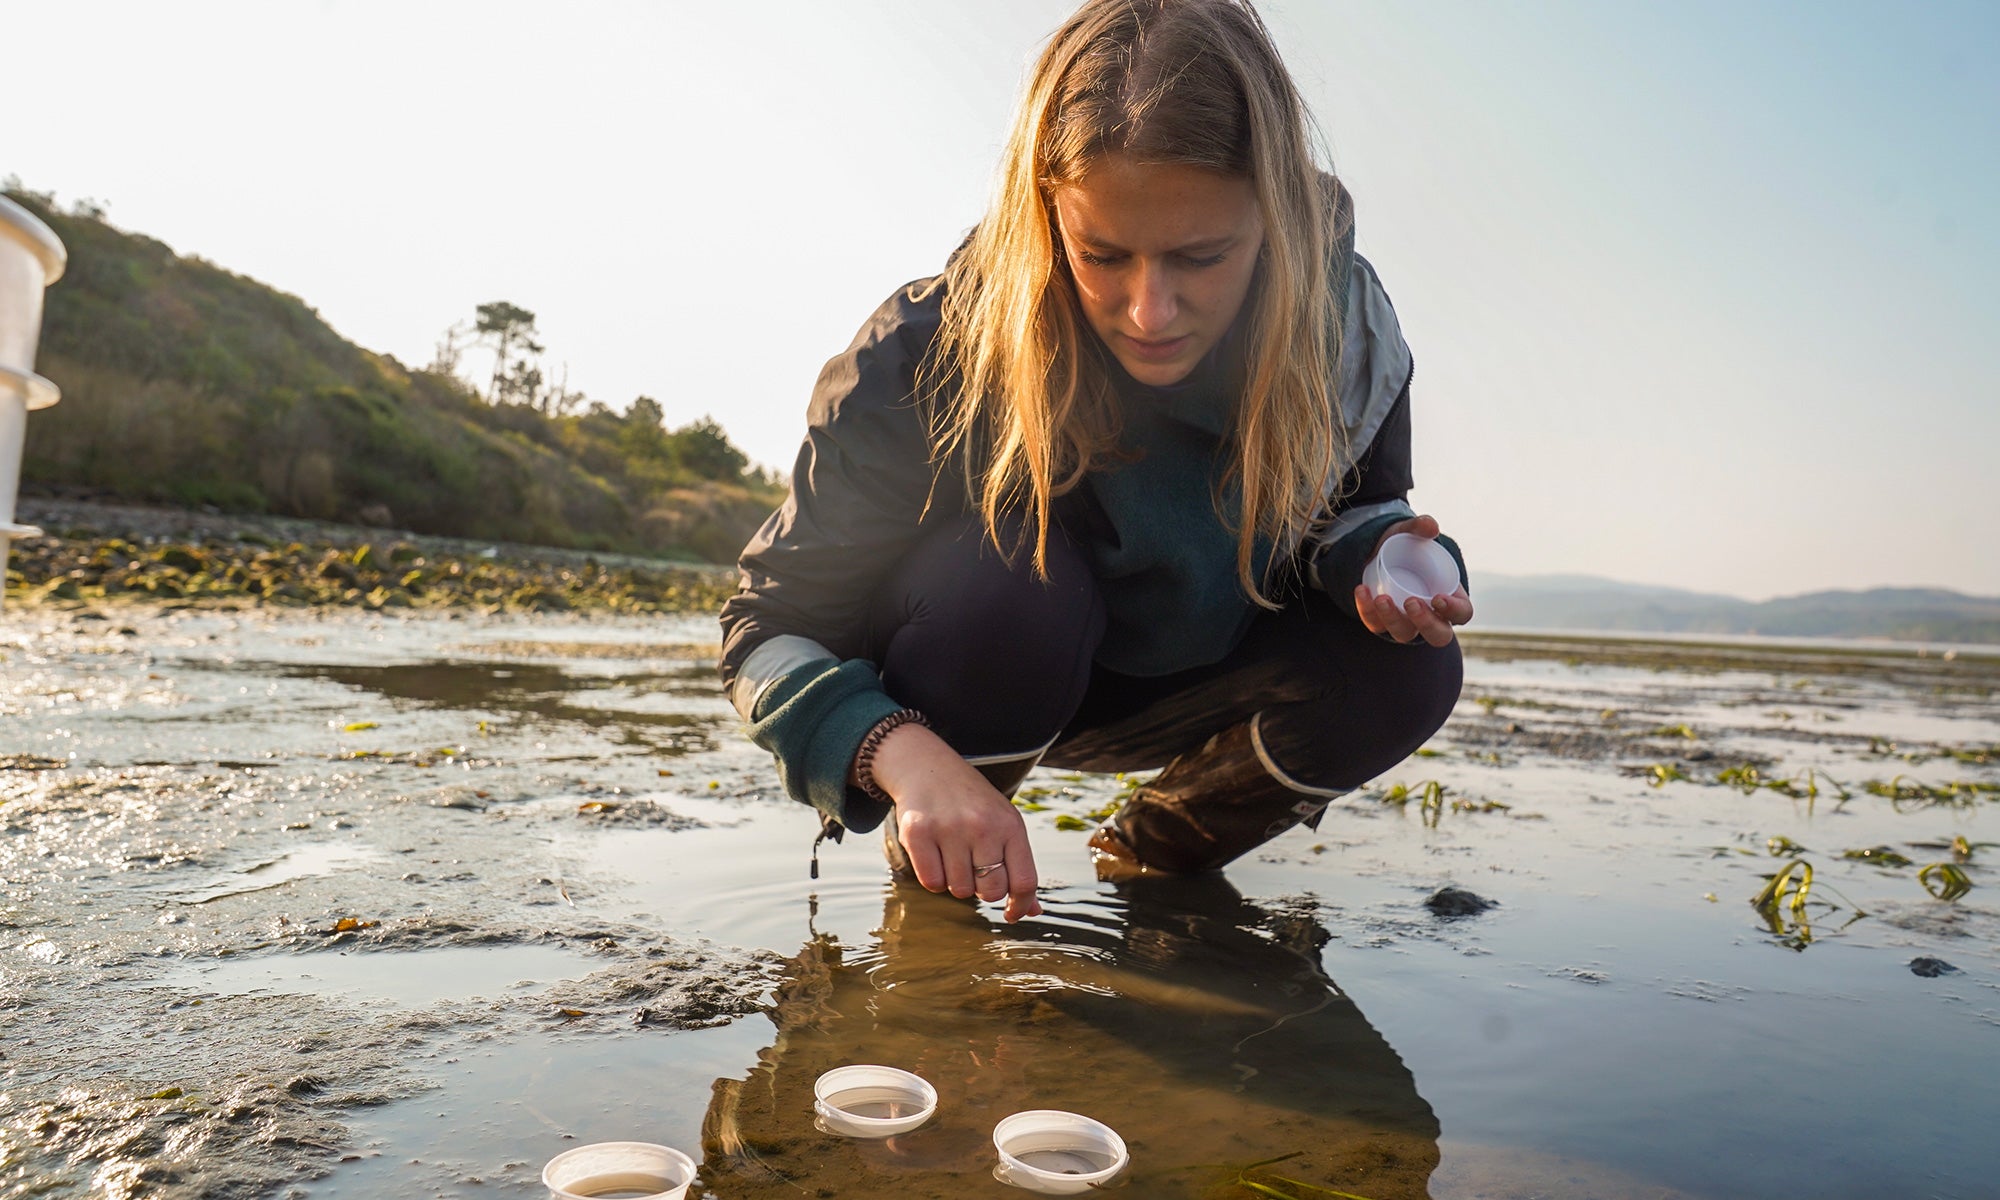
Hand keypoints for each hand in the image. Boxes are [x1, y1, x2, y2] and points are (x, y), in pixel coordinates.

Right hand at [865, 723, 1042, 921]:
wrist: (927, 767)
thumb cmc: (972, 804)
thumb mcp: (1003, 824)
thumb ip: (1018, 865)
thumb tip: (1033, 910)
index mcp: (1010, 824)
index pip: (1025, 881)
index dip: (1020, 905)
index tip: (1011, 914)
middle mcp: (982, 825)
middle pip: (992, 892)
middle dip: (984, 890)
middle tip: (974, 869)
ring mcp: (950, 828)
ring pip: (960, 890)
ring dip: (956, 882)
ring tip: (953, 855)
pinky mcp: (918, 833)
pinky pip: (932, 883)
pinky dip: (934, 879)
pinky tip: (935, 856)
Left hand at [1353, 513, 1473, 646]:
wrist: (1379, 551)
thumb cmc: (1406, 546)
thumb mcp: (1411, 533)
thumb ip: (1421, 527)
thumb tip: (1430, 526)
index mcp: (1451, 598)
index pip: (1462, 613)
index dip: (1454, 610)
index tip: (1438, 598)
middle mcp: (1431, 616)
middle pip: (1438, 635)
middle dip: (1426, 623)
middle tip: (1411, 602)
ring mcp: (1406, 622)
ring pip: (1404, 634)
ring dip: (1393, 619)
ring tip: (1382, 598)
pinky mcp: (1381, 622)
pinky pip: (1375, 624)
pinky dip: (1367, 610)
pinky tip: (1362, 590)